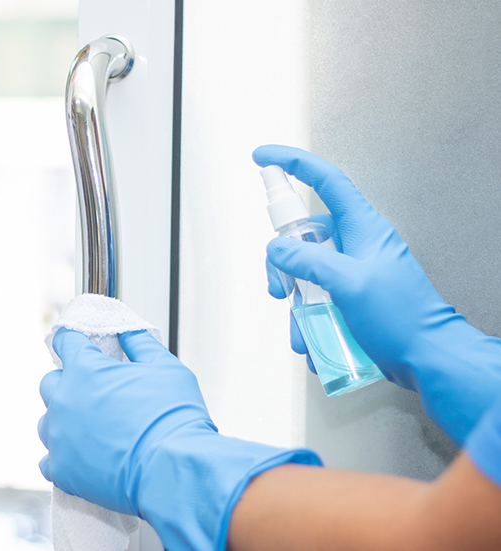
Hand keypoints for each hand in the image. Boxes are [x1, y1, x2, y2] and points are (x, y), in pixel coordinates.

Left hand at [39, 327, 318, 550]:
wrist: (174, 470)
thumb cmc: (174, 419)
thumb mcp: (164, 367)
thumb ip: (139, 343)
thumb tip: (126, 330)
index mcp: (85, 370)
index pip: (65, 341)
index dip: (73, 340)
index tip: (79, 343)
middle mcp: (64, 401)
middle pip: (50, 382)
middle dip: (69, 381)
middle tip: (95, 390)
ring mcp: (59, 438)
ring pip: (46, 422)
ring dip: (63, 420)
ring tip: (92, 428)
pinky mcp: (62, 470)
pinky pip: (48, 460)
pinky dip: (63, 456)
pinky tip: (84, 456)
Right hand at [254, 144, 500, 444]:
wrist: (428, 357)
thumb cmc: (401, 317)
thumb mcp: (349, 283)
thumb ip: (308, 262)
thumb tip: (278, 249)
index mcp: (361, 227)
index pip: (324, 180)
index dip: (293, 163)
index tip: (262, 158)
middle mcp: (354, 244)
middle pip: (302, 237)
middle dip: (283, 266)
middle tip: (280, 291)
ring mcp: (351, 271)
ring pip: (305, 274)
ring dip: (296, 304)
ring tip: (302, 333)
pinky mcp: (349, 296)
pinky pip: (317, 298)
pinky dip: (308, 319)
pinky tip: (313, 341)